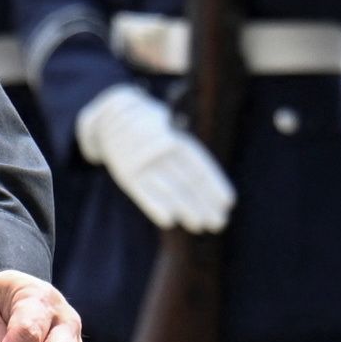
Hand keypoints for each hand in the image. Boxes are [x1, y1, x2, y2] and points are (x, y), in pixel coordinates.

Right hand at [75, 82, 236, 232]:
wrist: (112, 116)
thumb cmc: (151, 131)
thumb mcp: (172, 135)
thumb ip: (187, 161)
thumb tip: (207, 189)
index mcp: (178, 141)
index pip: (201, 168)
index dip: (215, 186)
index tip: (228, 204)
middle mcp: (162, 150)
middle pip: (187, 182)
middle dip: (204, 204)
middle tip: (218, 223)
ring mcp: (143, 162)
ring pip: (168, 189)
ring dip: (185, 208)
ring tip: (199, 225)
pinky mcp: (126, 173)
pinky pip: (143, 192)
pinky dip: (155, 205)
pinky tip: (168, 220)